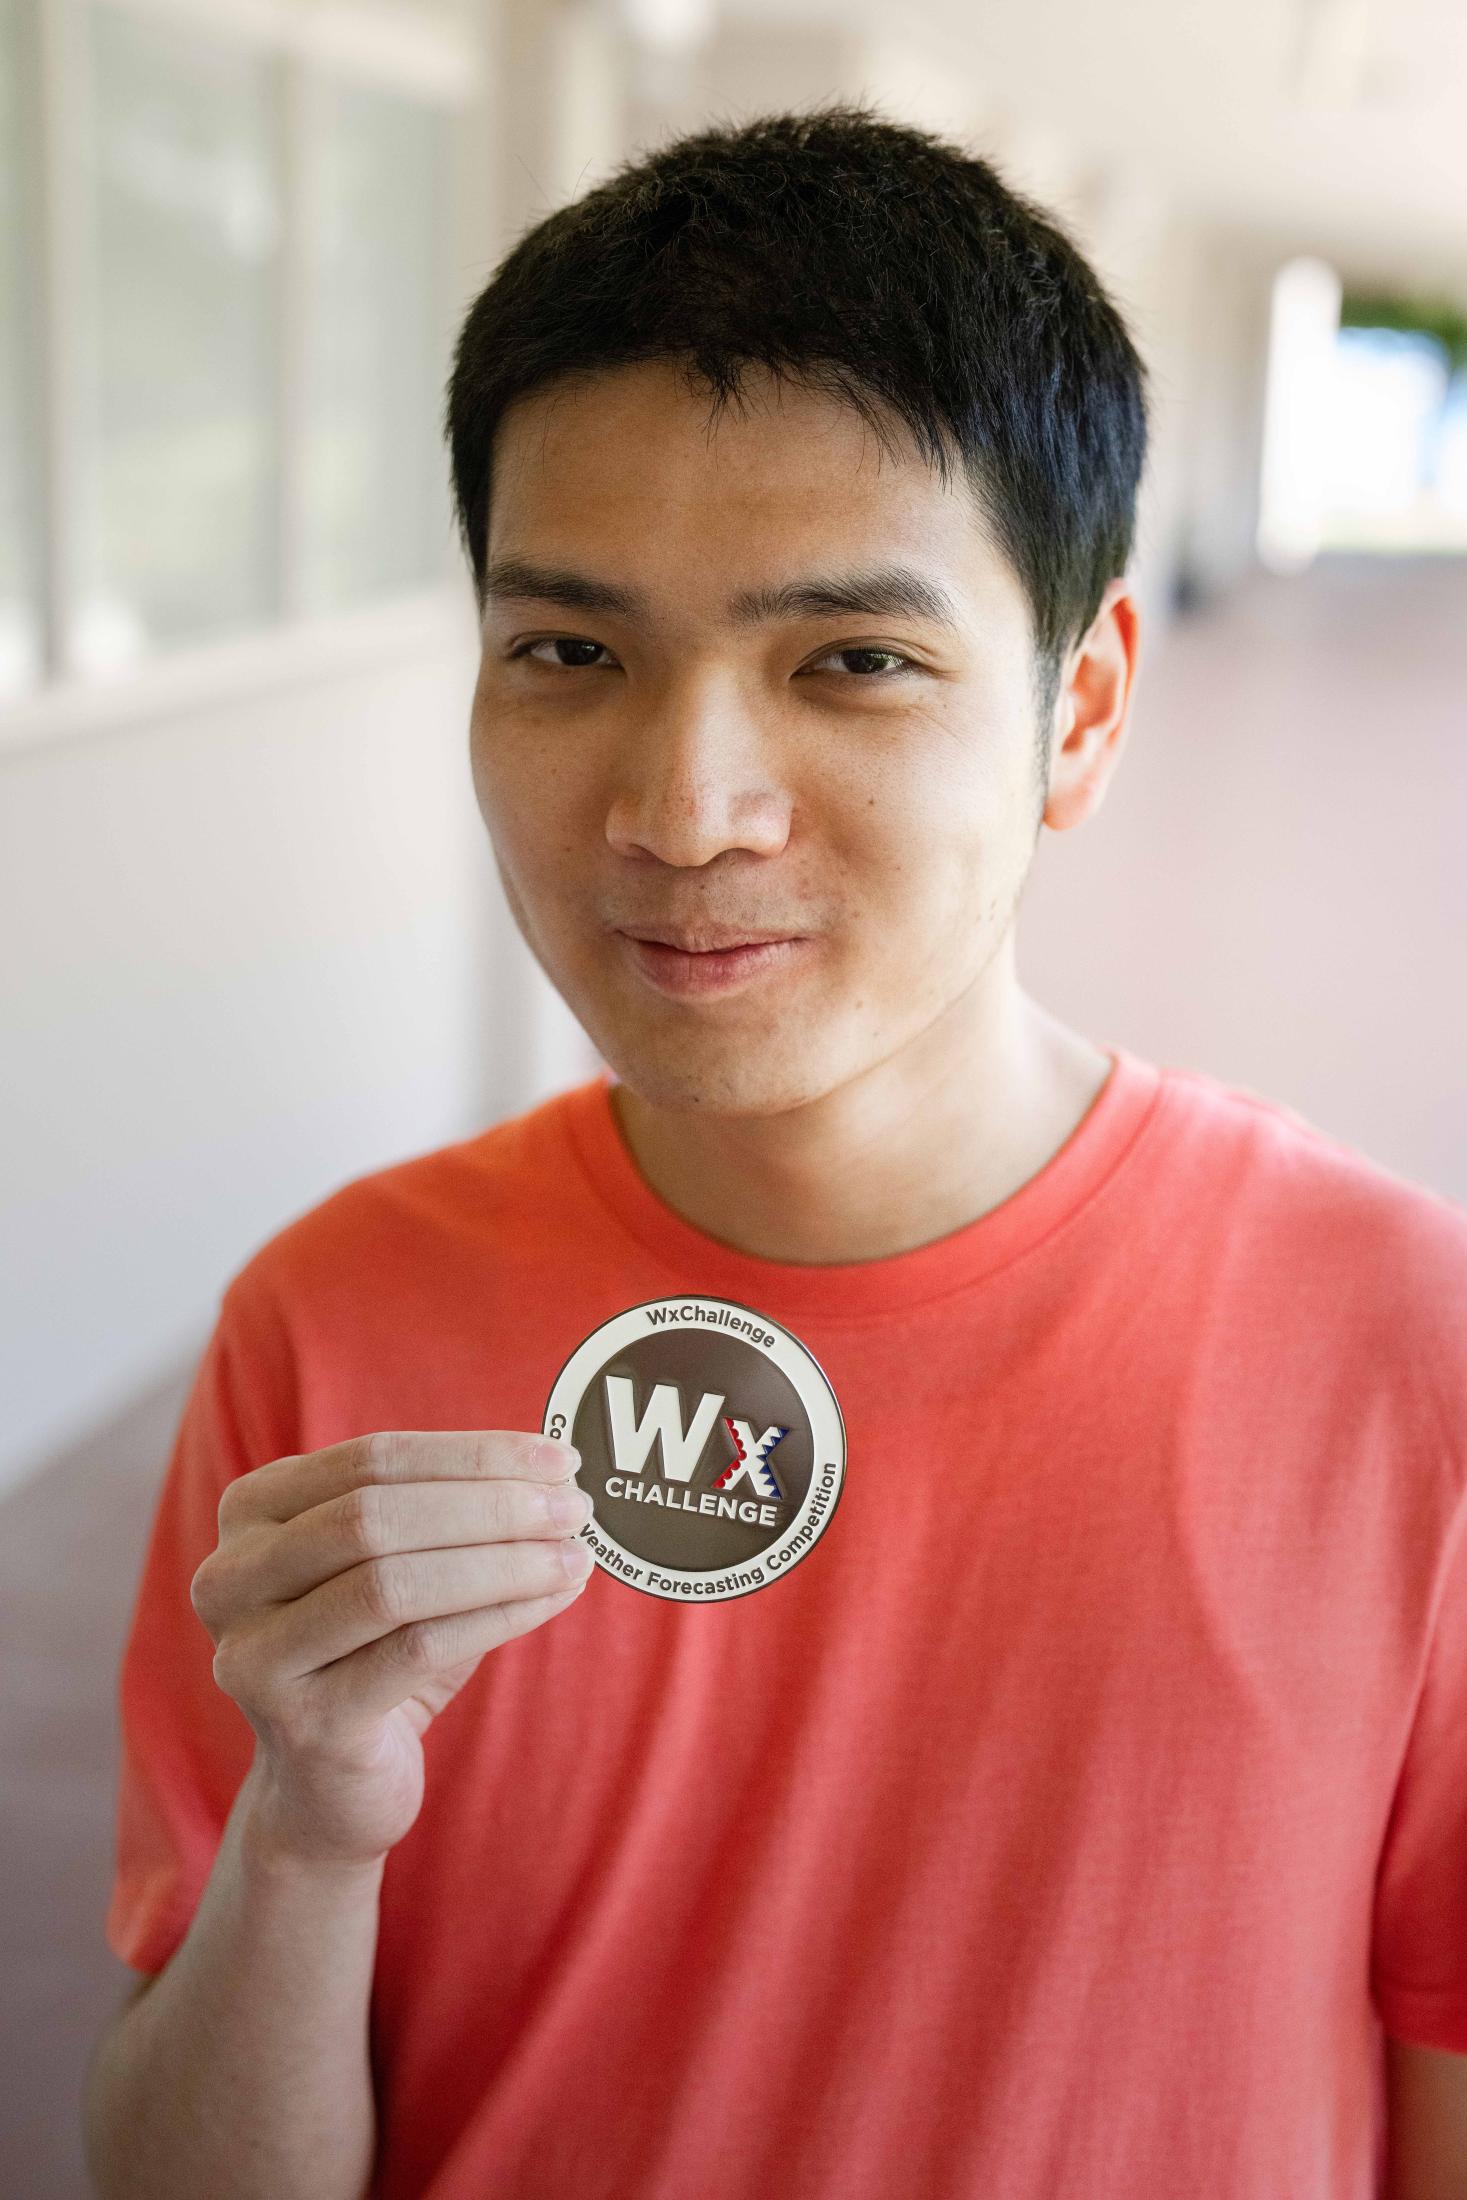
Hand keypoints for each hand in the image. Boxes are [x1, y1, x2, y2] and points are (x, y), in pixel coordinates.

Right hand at [189, 1431, 593, 1867]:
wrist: (325, 1793)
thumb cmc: (373, 1656)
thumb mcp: (399, 1568)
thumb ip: (448, 1515)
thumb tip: (553, 1475)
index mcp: (252, 1512)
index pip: (373, 1458)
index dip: (473, 1454)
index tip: (560, 1459)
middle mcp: (233, 1577)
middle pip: (376, 1515)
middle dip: (490, 1505)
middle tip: (574, 1508)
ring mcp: (257, 1654)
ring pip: (393, 1584)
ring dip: (501, 1561)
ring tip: (575, 1556)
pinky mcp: (302, 1723)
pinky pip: (416, 1650)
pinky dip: (497, 1617)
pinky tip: (552, 1600)